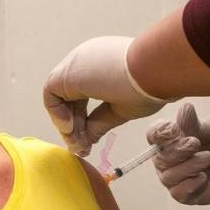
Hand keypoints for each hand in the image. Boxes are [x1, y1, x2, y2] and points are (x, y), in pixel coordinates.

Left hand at [43, 36, 169, 155]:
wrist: (158, 67)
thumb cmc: (150, 85)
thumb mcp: (122, 109)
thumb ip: (101, 122)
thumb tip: (87, 138)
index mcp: (102, 65)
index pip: (82, 95)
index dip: (83, 121)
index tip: (90, 142)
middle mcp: (86, 61)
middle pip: (69, 97)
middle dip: (73, 126)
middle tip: (81, 149)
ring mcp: (76, 63)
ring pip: (59, 97)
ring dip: (66, 124)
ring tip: (79, 144)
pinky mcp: (68, 72)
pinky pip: (50, 94)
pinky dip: (57, 114)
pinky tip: (72, 128)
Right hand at [147, 103, 209, 204]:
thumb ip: (196, 124)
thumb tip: (185, 108)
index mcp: (171, 139)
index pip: (153, 135)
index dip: (159, 133)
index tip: (175, 129)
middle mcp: (169, 159)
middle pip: (159, 158)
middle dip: (178, 150)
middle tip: (197, 143)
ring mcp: (178, 178)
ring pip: (168, 177)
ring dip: (188, 167)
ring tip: (208, 157)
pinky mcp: (189, 195)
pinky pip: (179, 194)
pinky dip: (190, 185)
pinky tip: (204, 177)